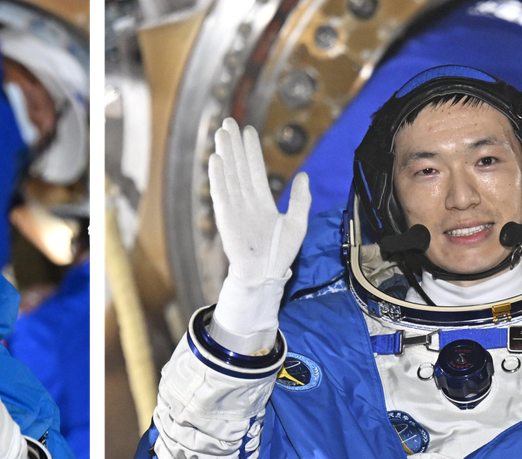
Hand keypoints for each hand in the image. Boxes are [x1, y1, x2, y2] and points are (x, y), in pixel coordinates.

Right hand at [208, 118, 310, 354]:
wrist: (266, 274)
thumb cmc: (280, 252)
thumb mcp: (298, 223)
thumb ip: (301, 199)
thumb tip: (304, 176)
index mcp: (262, 201)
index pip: (255, 169)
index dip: (251, 150)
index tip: (249, 130)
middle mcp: (246, 201)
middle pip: (239, 166)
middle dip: (234, 144)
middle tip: (229, 121)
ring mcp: (235, 207)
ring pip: (229, 174)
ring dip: (225, 153)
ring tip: (221, 132)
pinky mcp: (226, 217)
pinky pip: (221, 193)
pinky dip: (218, 176)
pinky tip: (216, 159)